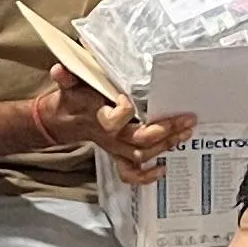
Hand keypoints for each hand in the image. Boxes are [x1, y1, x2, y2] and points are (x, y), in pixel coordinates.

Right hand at [36, 65, 193, 181]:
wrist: (65, 119)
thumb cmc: (73, 98)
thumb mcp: (69, 84)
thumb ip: (67, 77)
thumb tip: (61, 69)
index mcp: (99, 117)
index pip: (116, 118)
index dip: (124, 110)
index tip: (126, 98)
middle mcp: (111, 136)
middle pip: (140, 139)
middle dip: (165, 130)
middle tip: (186, 119)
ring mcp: (116, 148)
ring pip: (142, 154)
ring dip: (166, 146)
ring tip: (186, 133)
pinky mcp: (118, 155)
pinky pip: (131, 173)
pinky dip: (147, 176)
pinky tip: (163, 169)